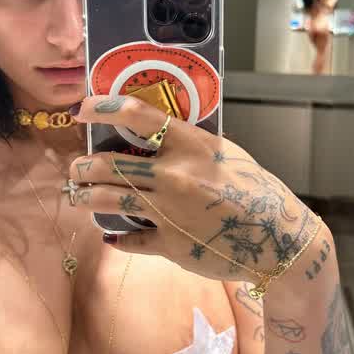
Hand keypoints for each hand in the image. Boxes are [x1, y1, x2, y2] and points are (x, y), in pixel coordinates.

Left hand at [69, 95, 320, 283]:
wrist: (277, 238)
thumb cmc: (256, 189)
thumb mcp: (225, 153)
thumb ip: (190, 144)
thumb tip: (156, 136)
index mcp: (192, 145)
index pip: (140, 116)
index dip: (106, 108)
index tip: (84, 108)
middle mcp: (175, 175)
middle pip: (112, 164)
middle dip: (84, 165)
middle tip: (76, 167)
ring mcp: (169, 211)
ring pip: (111, 200)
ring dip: (87, 197)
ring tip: (78, 195)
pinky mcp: (170, 245)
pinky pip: (132, 240)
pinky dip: (119, 238)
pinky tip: (112, 237)